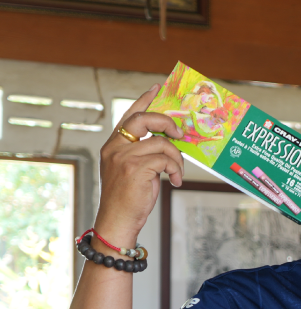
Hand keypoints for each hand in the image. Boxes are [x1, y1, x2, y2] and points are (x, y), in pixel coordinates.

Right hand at [94, 86, 184, 247]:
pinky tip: (175, 181)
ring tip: (177, 173)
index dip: (144, 100)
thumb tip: (167, 143)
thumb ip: (142, 153)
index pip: (129, 115)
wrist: (117, 220)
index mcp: (113, 145)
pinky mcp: (135, 168)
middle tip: (179, 134)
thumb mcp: (132, 170)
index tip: (157, 88)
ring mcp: (124, 156)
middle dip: (166, 122)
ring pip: (161, 143)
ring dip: (176, 158)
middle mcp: (116, 147)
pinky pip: (165, 159)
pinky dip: (176, 169)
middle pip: (144, 118)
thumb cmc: (128, 198)